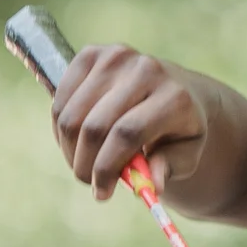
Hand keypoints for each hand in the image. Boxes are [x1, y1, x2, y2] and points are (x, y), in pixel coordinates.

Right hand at [51, 44, 209, 200]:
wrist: (177, 88)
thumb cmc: (179, 129)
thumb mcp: (186, 154)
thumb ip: (168, 168)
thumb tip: (152, 185)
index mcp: (174, 97)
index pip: (127, 133)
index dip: (107, 167)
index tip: (101, 193)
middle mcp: (146, 70)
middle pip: (95, 125)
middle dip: (85, 163)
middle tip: (88, 182)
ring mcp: (116, 57)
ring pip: (71, 115)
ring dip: (70, 149)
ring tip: (83, 163)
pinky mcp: (92, 53)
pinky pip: (60, 99)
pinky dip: (61, 128)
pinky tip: (77, 140)